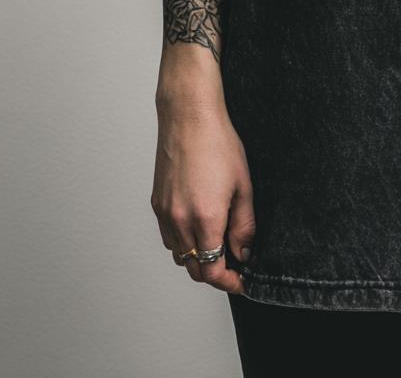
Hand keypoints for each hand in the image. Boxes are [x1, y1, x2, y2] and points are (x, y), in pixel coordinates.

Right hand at [151, 95, 255, 294]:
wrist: (189, 118)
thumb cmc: (218, 144)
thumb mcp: (243, 185)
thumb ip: (244, 225)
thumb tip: (244, 252)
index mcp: (205, 218)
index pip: (212, 270)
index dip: (228, 282)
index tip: (241, 281)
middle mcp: (180, 221)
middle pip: (194, 269)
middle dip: (215, 274)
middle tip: (234, 266)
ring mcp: (165, 213)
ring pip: (179, 255)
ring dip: (198, 259)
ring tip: (218, 244)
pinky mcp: (156, 204)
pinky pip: (168, 237)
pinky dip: (183, 243)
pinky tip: (198, 228)